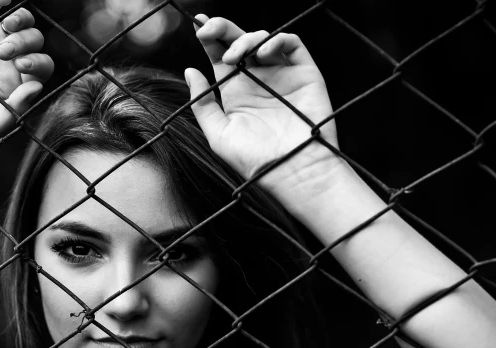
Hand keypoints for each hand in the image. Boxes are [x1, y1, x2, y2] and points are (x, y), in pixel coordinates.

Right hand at [0, 0, 52, 142]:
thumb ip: (14, 109)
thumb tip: (36, 87)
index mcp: (17, 84)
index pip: (41, 68)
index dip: (38, 63)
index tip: (20, 66)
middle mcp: (8, 62)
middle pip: (33, 41)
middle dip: (26, 42)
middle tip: (3, 52)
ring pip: (18, 22)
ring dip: (20, 20)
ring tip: (7, 27)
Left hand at [186, 16, 344, 202]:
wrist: (292, 172)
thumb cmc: (255, 161)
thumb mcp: (219, 135)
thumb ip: (203, 103)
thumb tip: (190, 70)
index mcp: (236, 91)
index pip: (220, 55)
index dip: (209, 38)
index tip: (197, 27)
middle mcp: (258, 80)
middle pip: (239, 41)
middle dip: (222, 28)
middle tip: (208, 29)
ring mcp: (282, 75)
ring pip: (263, 39)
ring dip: (245, 39)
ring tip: (235, 57)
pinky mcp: (305, 73)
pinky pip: (292, 44)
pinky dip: (276, 41)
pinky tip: (261, 55)